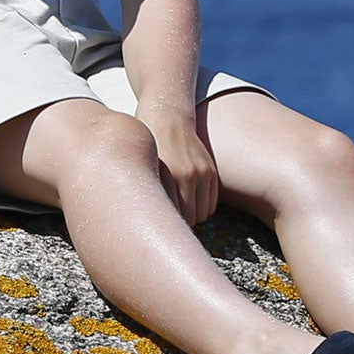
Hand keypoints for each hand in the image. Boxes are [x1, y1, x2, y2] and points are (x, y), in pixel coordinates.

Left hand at [141, 104, 219, 225]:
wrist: (165, 119)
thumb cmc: (146, 147)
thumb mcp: (142, 168)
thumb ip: (147, 192)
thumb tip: (148, 222)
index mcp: (164, 176)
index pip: (171, 216)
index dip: (165, 228)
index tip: (158, 233)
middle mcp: (184, 175)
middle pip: (188, 219)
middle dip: (179, 225)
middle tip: (168, 226)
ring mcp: (200, 173)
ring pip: (202, 213)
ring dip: (191, 217)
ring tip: (177, 214)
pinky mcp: (210, 171)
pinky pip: (211, 203)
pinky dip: (202, 208)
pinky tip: (188, 204)